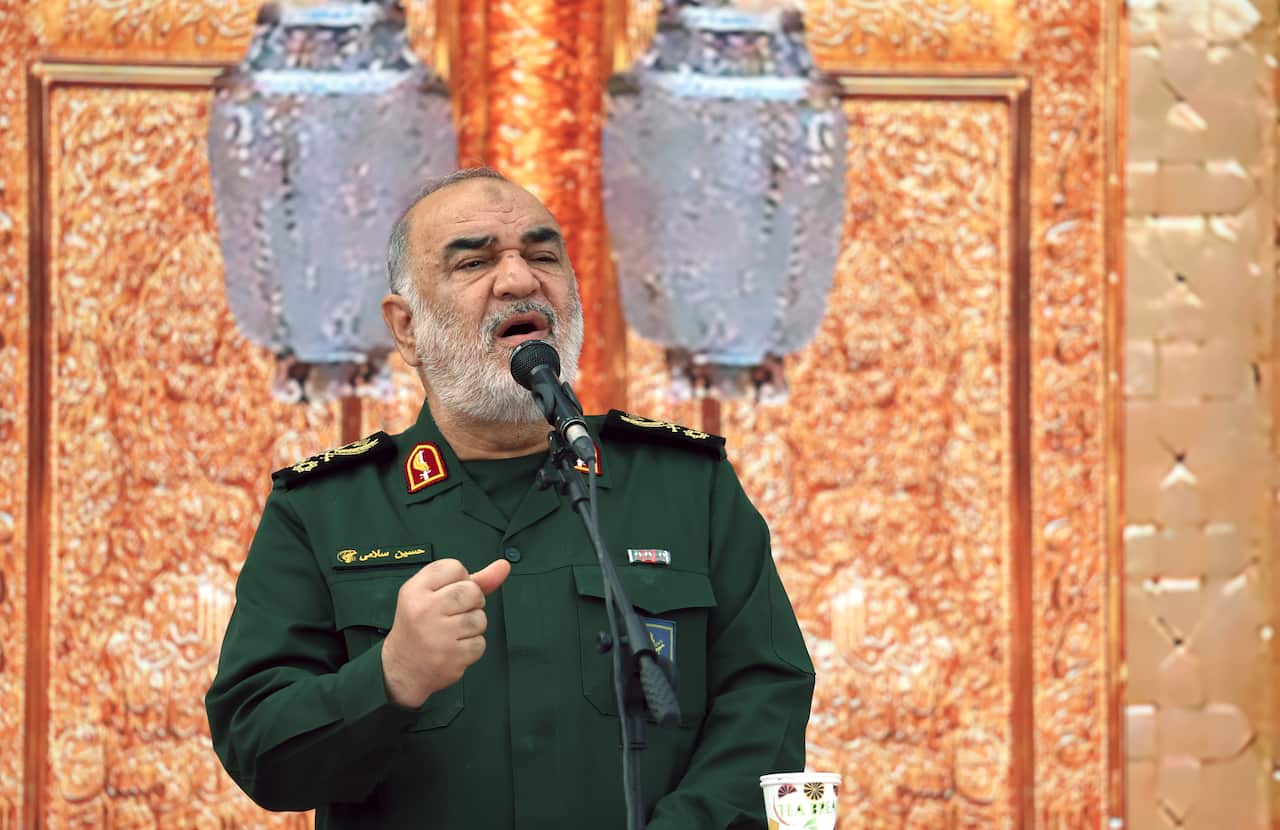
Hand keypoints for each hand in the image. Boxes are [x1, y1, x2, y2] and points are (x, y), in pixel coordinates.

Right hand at [380, 558, 510, 708]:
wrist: (401, 668)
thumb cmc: (420, 626)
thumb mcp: (433, 595)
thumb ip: (472, 579)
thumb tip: (503, 566)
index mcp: (415, 589)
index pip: (455, 567)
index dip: (460, 580)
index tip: (448, 594)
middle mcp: (425, 609)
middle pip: (472, 591)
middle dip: (472, 602)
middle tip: (453, 614)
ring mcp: (438, 634)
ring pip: (480, 618)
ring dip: (473, 626)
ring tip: (452, 633)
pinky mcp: (451, 656)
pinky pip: (480, 643)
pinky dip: (472, 647)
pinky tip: (454, 648)